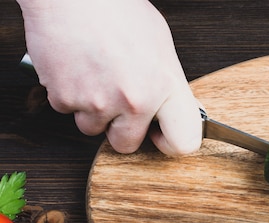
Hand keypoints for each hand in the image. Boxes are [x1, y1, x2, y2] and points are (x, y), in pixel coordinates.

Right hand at [17, 0, 200, 154]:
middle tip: (116, 101)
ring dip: (92, 110)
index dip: (169, 142)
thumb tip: (169, 106)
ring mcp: (99, 102)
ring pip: (93, 128)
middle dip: (121, 128)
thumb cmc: (115, 9)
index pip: (183, 142)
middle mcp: (136, 100)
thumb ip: (165, 82)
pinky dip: (69, 94)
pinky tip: (76, 67)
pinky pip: (68, 110)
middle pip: (127, 144)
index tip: (159, 133)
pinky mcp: (66, 98)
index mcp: (166, 85)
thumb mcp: (160, 44)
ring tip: (94, 74)